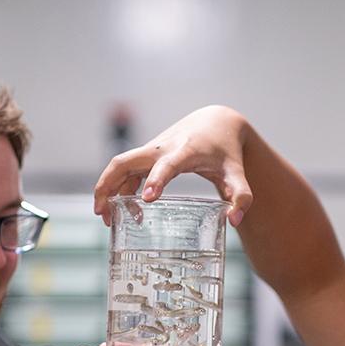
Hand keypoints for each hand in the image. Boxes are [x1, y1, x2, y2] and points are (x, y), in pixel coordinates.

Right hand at [93, 105, 253, 227]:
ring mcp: (151, 150)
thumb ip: (241, 197)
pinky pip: (125, 170)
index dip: (156, 179)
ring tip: (107, 219)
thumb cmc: (225, 151)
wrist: (214, 123)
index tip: (148, 199)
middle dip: (109, 185)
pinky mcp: (146, 155)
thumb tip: (234, 222)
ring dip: (107, 189)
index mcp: (185, 151)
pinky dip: (117, 188)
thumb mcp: (237, 174)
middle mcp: (162, 148)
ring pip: (119, 166)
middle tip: (102, 213)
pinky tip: (122, 211)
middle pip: (125, 162)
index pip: (167, 164)